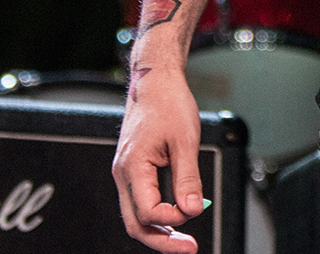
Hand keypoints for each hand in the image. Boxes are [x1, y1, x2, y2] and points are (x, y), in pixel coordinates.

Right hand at [113, 64, 204, 251]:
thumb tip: (192, 212)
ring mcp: (126, 173)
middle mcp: (123, 174)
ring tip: (185, 242)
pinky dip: (159, 214)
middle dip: (162, 241)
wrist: (155, 81)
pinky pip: (142, 201)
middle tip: (190, 249)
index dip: (173, 219)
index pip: (148, 211)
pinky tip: (178, 217)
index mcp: (132, 167)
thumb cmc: (169, 104)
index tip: (195, 211)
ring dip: (161, 230)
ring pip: (137, 216)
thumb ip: (188, 179)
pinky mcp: (134, 170)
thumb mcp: (185, 141)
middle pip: (136, 223)